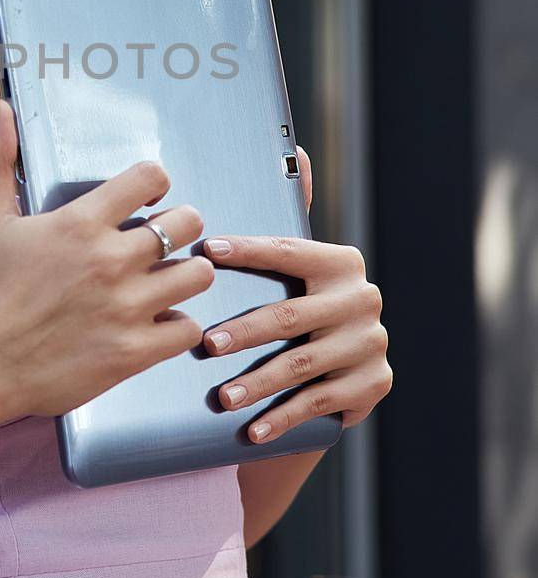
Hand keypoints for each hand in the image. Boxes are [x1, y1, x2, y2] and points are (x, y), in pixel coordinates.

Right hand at [0, 99, 215, 426]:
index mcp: (80, 223)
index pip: (150, 177)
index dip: (154, 184)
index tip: (143, 201)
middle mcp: (111, 260)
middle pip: (188, 222)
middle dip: (179, 227)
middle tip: (160, 244)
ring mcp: (127, 307)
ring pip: (199, 274)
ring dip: (184, 276)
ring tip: (163, 282)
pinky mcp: (133, 352)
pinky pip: (188, 329)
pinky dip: (176, 326)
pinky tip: (154, 324)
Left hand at [199, 144, 391, 442]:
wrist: (320, 386)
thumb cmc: (287, 317)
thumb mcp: (286, 274)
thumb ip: (286, 219)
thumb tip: (297, 146)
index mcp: (341, 261)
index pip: (288, 253)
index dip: (247, 252)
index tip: (206, 252)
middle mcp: (364, 298)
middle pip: (291, 314)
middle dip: (243, 330)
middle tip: (204, 343)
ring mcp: (372, 343)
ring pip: (302, 362)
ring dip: (257, 382)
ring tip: (221, 397)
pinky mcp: (374, 385)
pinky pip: (319, 402)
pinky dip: (282, 417)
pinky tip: (251, 431)